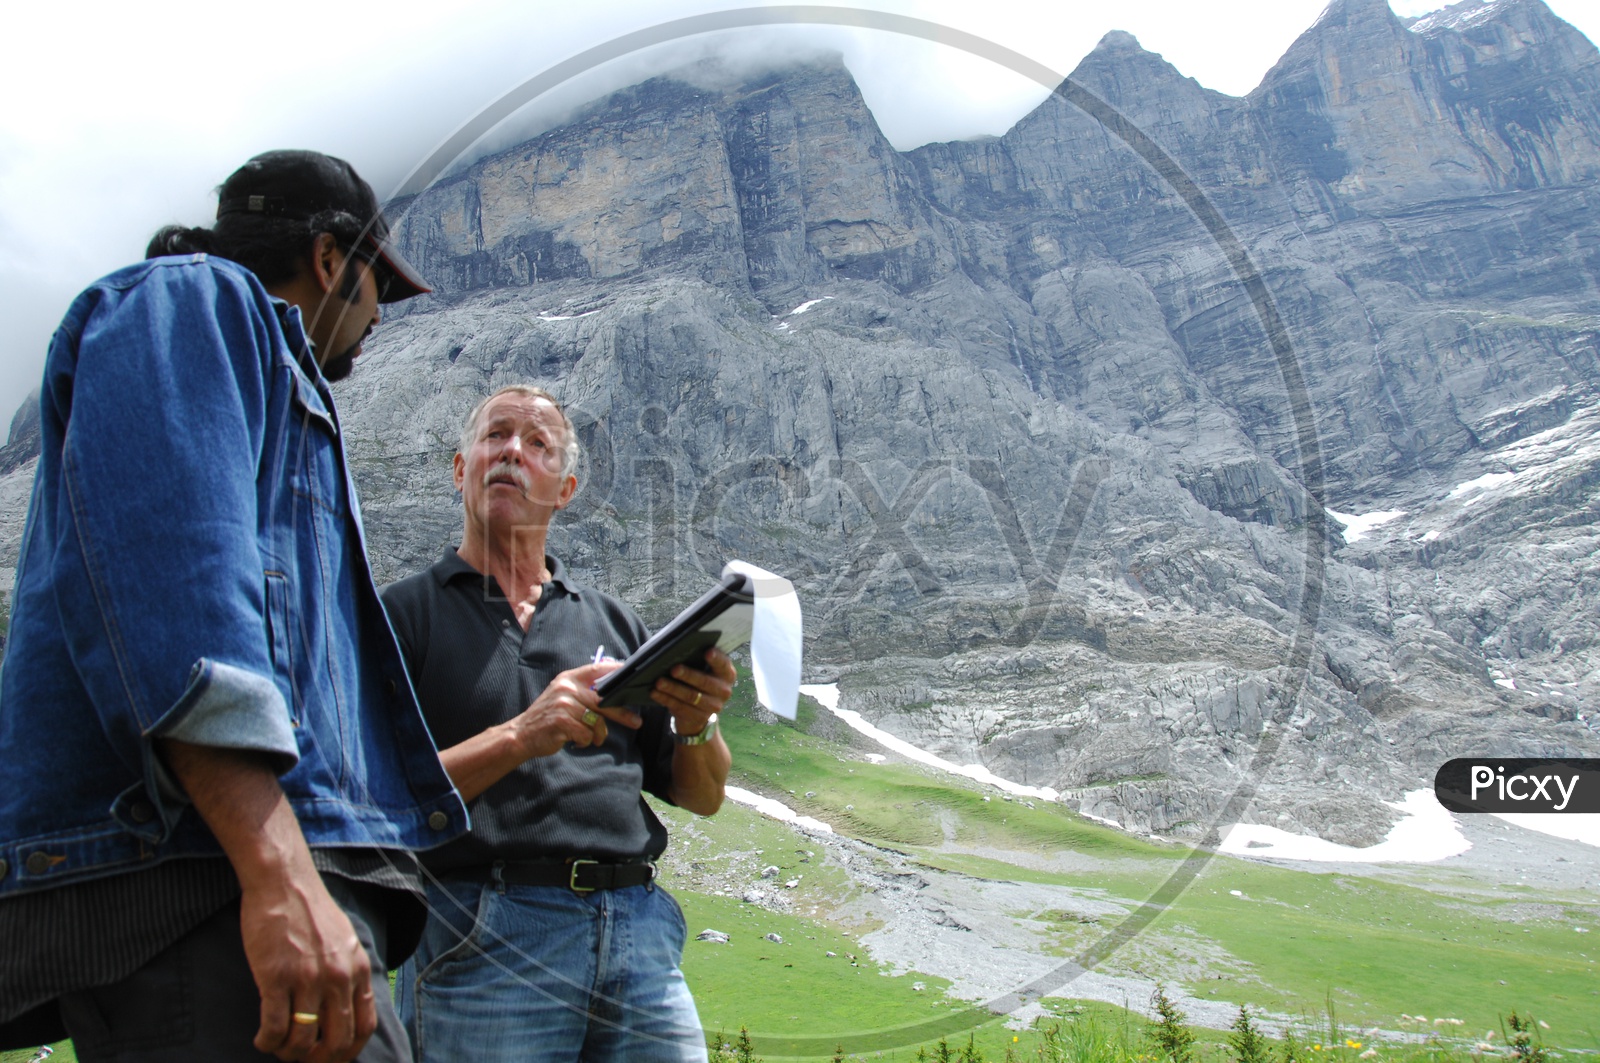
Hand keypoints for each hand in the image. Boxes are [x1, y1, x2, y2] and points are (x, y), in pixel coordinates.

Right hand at [242, 874, 374, 1062]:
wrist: (284, 884)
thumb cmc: (311, 912)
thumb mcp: (346, 941)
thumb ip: (349, 973)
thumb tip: (347, 1008)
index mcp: (357, 970)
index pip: (364, 1026)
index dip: (348, 1051)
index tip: (333, 1058)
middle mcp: (337, 979)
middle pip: (336, 1041)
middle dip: (319, 1061)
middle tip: (304, 1061)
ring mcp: (307, 980)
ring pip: (302, 1041)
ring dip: (289, 1053)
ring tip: (279, 1048)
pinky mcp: (275, 978)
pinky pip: (274, 1027)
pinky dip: (267, 1042)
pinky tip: (262, 1040)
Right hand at [508, 660, 637, 757]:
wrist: (521, 734)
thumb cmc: (548, 717)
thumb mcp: (563, 696)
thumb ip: (584, 691)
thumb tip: (614, 691)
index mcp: (568, 678)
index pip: (597, 669)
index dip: (617, 671)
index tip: (633, 677)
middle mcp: (566, 688)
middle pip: (604, 700)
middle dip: (622, 713)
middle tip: (636, 722)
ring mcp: (563, 704)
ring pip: (597, 721)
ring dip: (598, 735)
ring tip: (592, 739)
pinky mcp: (561, 721)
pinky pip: (586, 734)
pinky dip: (586, 741)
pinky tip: (577, 741)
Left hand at [652, 647, 735, 735]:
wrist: (699, 710)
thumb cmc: (698, 678)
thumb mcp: (702, 669)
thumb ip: (697, 659)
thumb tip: (677, 648)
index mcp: (726, 673)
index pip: (723, 664)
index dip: (716, 658)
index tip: (707, 652)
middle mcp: (724, 690)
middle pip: (705, 682)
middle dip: (688, 675)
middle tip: (674, 669)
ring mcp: (714, 706)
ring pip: (691, 696)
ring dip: (673, 688)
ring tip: (659, 682)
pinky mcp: (700, 718)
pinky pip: (681, 708)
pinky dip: (666, 699)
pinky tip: (655, 693)